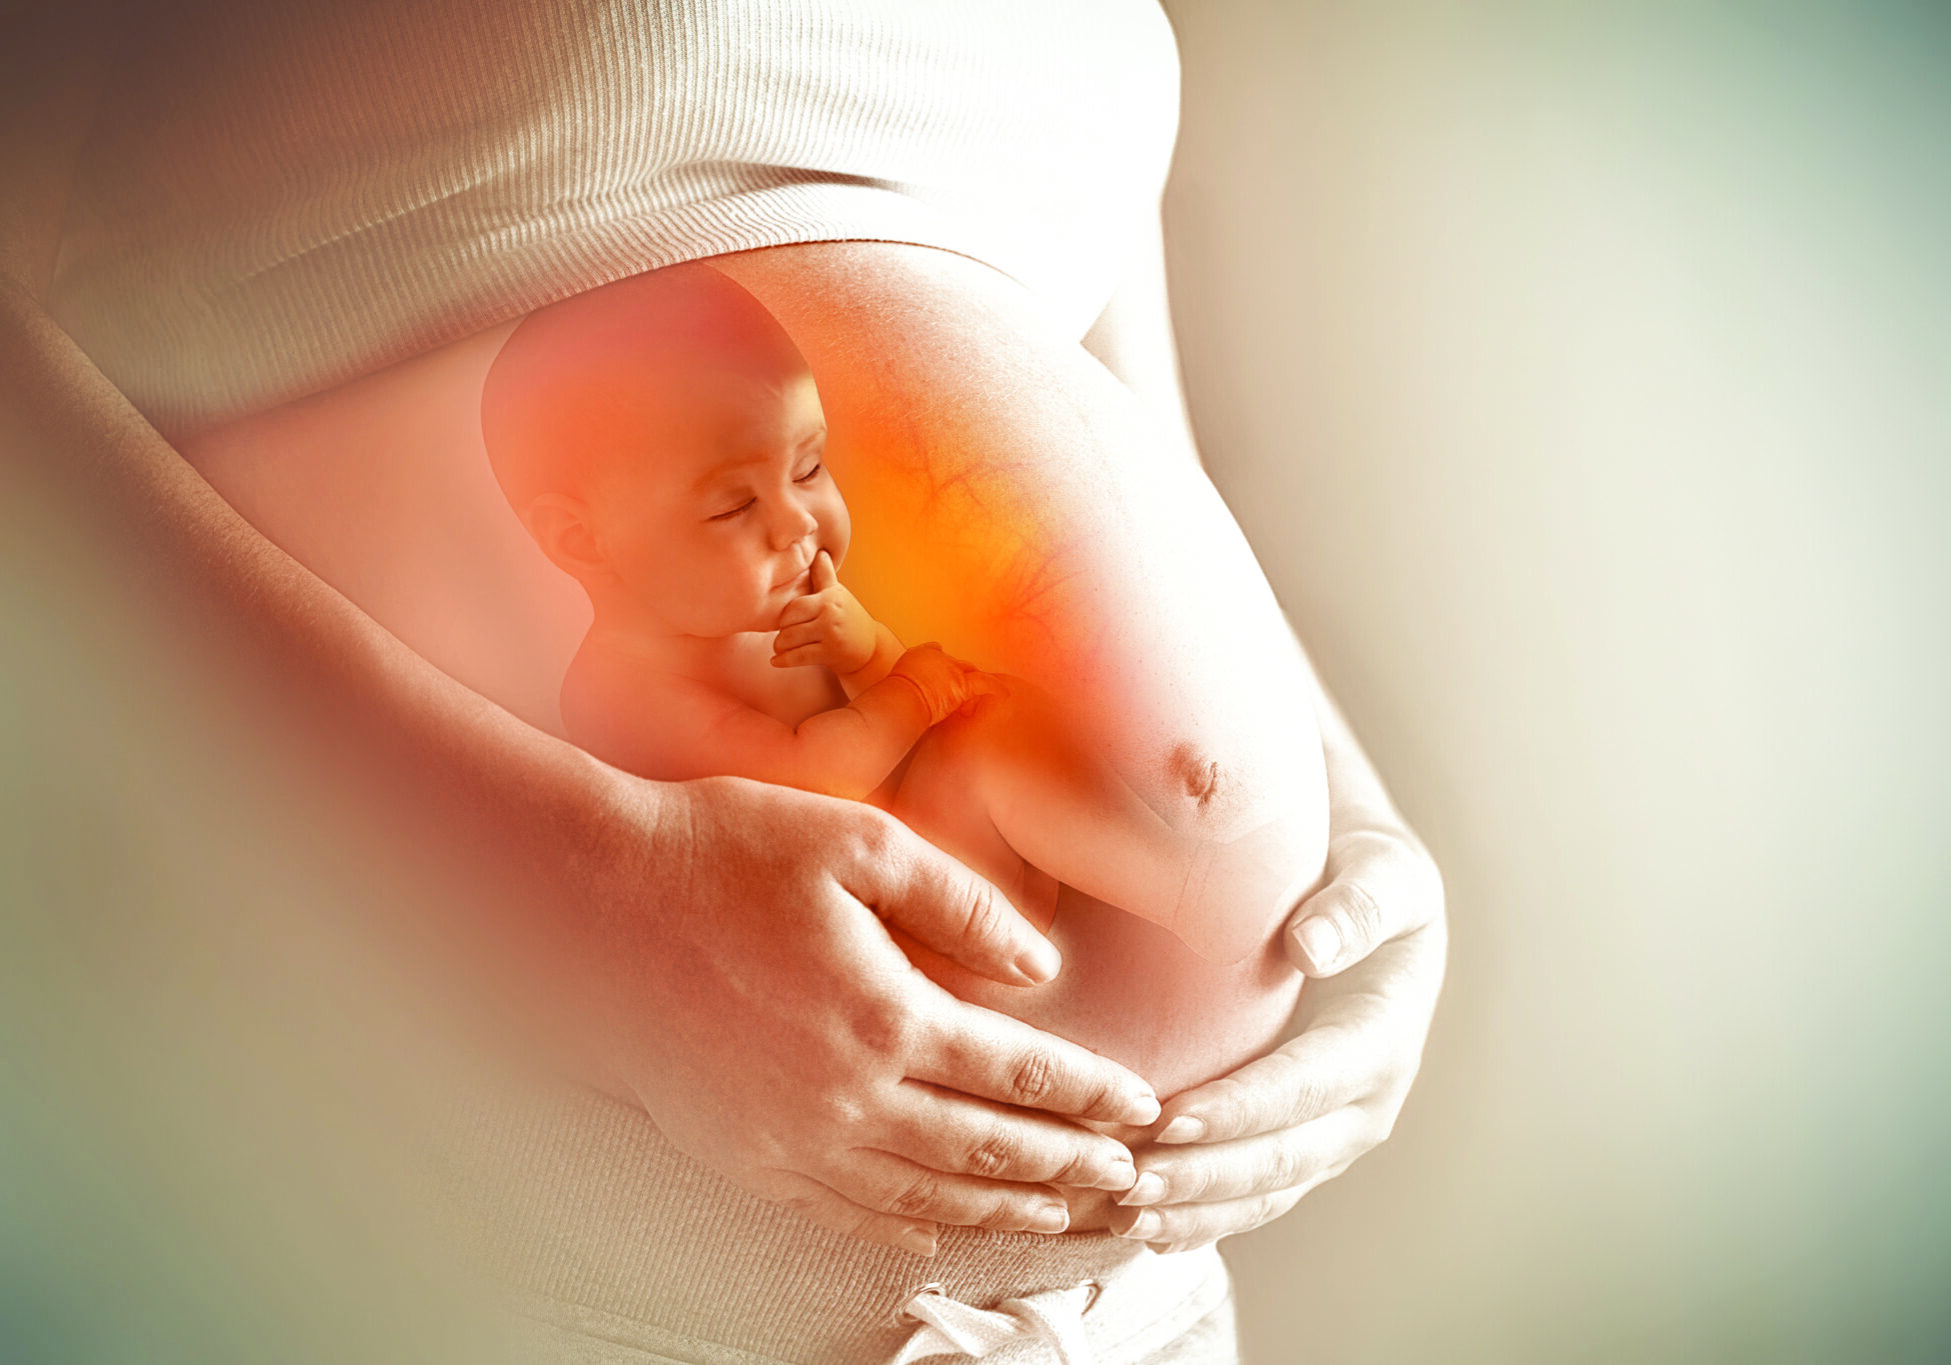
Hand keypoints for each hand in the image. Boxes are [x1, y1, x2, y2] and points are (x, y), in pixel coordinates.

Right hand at [578, 772, 1157, 1256]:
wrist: (589, 904)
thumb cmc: (721, 853)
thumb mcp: (857, 844)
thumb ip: (961, 903)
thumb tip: (1041, 966)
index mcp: (888, 1013)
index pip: (1021, 1073)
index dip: (1090, 1095)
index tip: (1142, 1107)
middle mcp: (848, 1095)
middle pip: (986, 1149)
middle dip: (1067, 1165)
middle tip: (1125, 1179)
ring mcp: (793, 1138)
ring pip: (923, 1194)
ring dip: (1001, 1207)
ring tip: (1058, 1212)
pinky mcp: (744, 1156)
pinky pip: (842, 1212)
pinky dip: (903, 1227)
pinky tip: (935, 1230)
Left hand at [772, 550, 878, 672]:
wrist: (870, 648)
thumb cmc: (848, 617)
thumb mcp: (837, 594)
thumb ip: (824, 575)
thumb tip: (819, 552)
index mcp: (829, 597)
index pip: (794, 605)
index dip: (785, 616)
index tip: (786, 622)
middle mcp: (830, 614)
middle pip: (789, 623)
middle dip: (781, 632)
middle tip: (782, 636)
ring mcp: (830, 634)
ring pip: (790, 640)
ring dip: (780, 647)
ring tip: (780, 648)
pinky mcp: (829, 653)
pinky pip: (798, 657)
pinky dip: (783, 661)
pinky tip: (775, 661)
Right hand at [887, 643, 986, 724]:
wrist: (902, 697)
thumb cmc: (894, 693)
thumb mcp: (894, 678)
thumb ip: (904, 675)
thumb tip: (910, 678)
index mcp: (923, 655)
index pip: (937, 654)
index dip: (943, 666)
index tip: (944, 675)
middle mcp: (941, 658)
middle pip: (957, 664)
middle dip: (961, 674)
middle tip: (962, 688)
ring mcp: (953, 670)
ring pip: (970, 672)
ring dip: (975, 681)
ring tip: (982, 693)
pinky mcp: (962, 684)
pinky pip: (985, 683)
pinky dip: (996, 687)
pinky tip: (1004, 693)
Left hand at [1109, 699, 1446, 1251]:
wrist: (1374, 897)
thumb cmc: (1367, 872)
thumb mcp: (1382, 870)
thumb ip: (1355, 905)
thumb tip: (1310, 948)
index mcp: (1384, 1037)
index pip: (1307, 1084)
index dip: (1242, 1108)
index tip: (1170, 1119)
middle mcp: (1368, 1101)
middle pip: (1284, 1156)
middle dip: (1206, 1176)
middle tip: (1128, 1181)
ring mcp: (1336, 1132)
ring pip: (1268, 1191)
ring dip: (1199, 1210)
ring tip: (1125, 1213)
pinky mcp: (1305, 1143)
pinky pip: (1258, 1195)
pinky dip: (1207, 1217)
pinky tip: (1149, 1229)